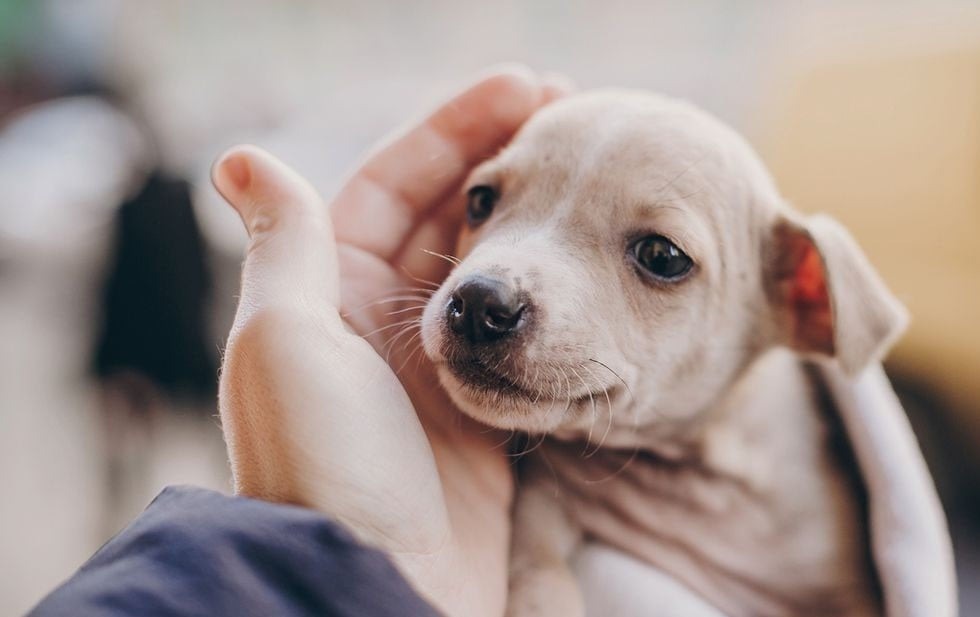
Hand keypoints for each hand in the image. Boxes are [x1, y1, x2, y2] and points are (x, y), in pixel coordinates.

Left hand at [211, 66, 569, 616]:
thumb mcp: (286, 340)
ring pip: (492, 266)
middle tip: (573, 112)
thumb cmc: (326, 463)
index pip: (395, 184)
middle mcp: (380, 323)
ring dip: (532, 215)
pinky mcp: (486, 406)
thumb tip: (240, 156)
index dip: (454, 130)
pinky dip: (548, 286)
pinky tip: (585, 253)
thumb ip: (286, 245)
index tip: (524, 86)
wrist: (381, 580)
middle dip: (504, 160)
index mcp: (329, 292)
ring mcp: (438, 365)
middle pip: (449, 216)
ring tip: (589, 168)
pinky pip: (520, 326)